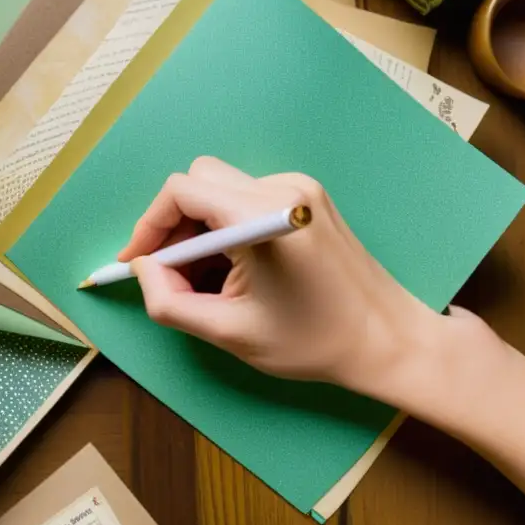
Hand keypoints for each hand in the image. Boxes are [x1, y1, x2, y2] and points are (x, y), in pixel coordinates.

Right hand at [118, 156, 443, 394]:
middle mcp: (283, 189)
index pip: (182, 191)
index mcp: (265, 218)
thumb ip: (170, 302)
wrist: (388, 340)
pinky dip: (225, 228)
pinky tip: (235, 268)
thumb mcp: (229, 333)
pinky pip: (245, 197)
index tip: (136, 262)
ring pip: (219, 189)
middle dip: (173, 226)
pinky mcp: (306, 196)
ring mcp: (299, 188)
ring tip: (204, 279)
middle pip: (199, 183)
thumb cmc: (313, 342)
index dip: (149, 225)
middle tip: (168, 273)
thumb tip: (143, 270)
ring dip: (199, 229)